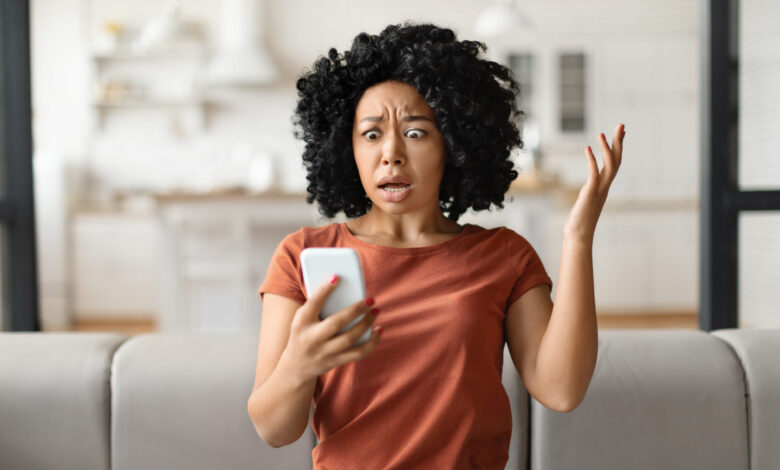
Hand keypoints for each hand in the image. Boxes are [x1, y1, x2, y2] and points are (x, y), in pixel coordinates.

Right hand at [277, 275, 381, 384]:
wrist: (296, 365)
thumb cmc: (304, 332)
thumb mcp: (304, 318)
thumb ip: (320, 305)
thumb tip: (346, 289)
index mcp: (302, 322)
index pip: (313, 304)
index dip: (324, 290)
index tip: (337, 277)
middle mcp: (311, 338)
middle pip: (336, 323)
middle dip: (356, 310)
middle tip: (370, 299)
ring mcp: (324, 352)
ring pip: (350, 338)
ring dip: (366, 323)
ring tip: (376, 311)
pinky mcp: (335, 362)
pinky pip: (358, 353)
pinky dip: (372, 342)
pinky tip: (378, 330)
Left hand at [563, 123, 624, 243]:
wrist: (578, 235)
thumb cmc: (580, 221)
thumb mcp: (586, 201)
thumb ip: (589, 192)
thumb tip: (589, 188)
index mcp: (604, 186)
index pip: (615, 162)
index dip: (618, 146)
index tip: (621, 131)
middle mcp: (605, 186)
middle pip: (616, 160)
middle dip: (618, 142)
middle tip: (621, 124)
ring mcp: (599, 190)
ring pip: (608, 165)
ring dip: (606, 148)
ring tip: (601, 133)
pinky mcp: (590, 193)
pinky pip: (594, 174)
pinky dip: (592, 161)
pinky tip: (587, 149)